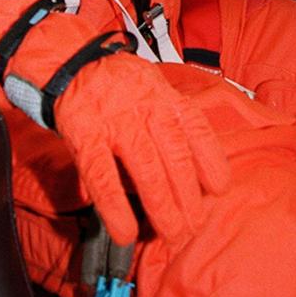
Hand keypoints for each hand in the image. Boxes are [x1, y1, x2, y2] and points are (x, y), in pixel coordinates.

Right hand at [54, 54, 229, 245]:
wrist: (75, 61)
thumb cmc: (121, 83)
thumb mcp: (155, 87)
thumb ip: (174, 120)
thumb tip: (197, 167)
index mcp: (166, 97)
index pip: (197, 130)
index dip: (212, 162)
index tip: (219, 189)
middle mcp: (146, 108)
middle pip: (176, 158)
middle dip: (189, 199)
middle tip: (194, 228)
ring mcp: (117, 122)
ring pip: (147, 170)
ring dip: (163, 208)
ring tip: (173, 235)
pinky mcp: (86, 135)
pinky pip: (102, 176)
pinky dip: (115, 207)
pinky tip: (125, 232)